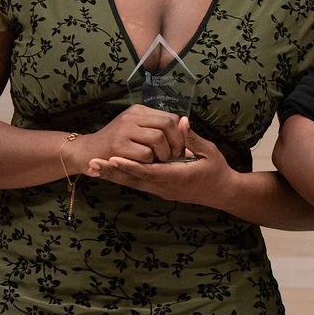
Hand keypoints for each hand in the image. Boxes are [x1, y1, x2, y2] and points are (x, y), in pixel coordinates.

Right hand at [77, 106, 189, 165]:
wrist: (86, 152)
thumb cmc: (117, 145)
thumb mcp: (137, 131)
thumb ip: (157, 128)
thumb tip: (186, 125)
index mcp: (139, 111)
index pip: (171, 117)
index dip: (179, 134)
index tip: (179, 148)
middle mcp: (132, 116)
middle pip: (167, 124)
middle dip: (176, 143)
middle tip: (174, 157)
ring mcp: (124, 129)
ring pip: (158, 137)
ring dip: (164, 153)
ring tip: (159, 161)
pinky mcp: (117, 144)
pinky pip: (146, 153)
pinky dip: (150, 162)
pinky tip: (145, 165)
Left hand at [85, 128, 228, 204]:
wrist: (221, 193)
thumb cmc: (217, 170)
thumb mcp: (209, 152)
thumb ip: (192, 138)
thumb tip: (181, 121)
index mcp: (177, 176)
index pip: (149, 171)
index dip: (130, 165)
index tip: (113, 158)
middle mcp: (165, 186)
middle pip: (134, 180)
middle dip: (112, 172)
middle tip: (92, 164)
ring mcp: (161, 190)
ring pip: (133, 183)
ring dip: (112, 176)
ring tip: (92, 168)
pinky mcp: (159, 189)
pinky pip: (138, 183)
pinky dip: (122, 177)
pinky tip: (108, 171)